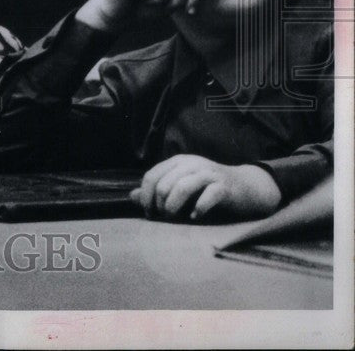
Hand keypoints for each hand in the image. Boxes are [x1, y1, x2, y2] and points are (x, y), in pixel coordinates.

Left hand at [131, 155, 281, 221]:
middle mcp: (191, 164)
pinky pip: (207, 196)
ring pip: (182, 187)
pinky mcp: (224, 186)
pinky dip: (198, 209)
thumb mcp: (181, 186)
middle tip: (165, 219)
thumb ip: (157, 191)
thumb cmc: (209, 189)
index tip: (149, 214)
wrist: (247, 188)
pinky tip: (196, 218)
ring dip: (174, 208)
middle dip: (160, 205)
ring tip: (176, 219)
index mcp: (178, 162)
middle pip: (164, 184)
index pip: (151, 176)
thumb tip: (132, 196)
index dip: (146, 197)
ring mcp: (209, 173)